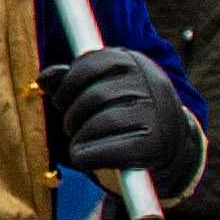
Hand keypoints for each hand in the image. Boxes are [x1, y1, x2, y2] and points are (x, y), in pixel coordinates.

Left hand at [46, 46, 196, 179]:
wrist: (175, 148)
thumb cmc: (127, 114)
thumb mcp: (104, 89)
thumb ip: (72, 81)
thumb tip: (44, 79)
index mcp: (135, 62)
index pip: (89, 64)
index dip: (68, 84)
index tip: (63, 99)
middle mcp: (149, 84)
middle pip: (92, 97)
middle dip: (72, 114)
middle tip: (72, 124)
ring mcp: (154, 115)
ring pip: (95, 126)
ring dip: (78, 138)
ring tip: (82, 140)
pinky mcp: (151, 147)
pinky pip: (100, 152)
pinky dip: (84, 157)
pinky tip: (88, 158)